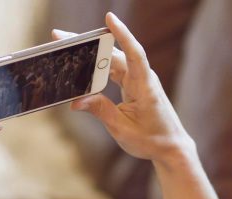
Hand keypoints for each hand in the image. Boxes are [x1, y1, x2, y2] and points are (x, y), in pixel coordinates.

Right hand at [54, 13, 192, 162]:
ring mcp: (138, 80)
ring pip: (112, 61)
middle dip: (89, 43)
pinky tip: (82, 65)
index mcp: (144, 86)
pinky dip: (98, 67)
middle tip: (61, 36)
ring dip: (91, 54)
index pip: (134, 53)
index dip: (122, 34)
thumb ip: (100, 111)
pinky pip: (113, 70)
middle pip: (115, 53)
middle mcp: (142, 78)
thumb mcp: (121, 129)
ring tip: (66, 48)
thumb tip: (76, 101)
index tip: (109, 18)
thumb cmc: (151, 139)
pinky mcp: (133, 85)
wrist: (171, 147)